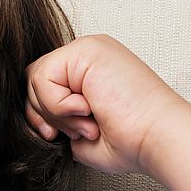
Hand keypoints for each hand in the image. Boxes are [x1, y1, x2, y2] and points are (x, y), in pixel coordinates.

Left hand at [25, 34, 185, 174]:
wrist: (158, 140)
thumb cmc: (130, 141)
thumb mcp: (78, 130)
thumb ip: (54, 117)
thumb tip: (31, 118)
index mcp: (87, 70)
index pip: (41, 85)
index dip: (40, 115)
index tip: (56, 137)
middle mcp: (87, 55)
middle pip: (33, 80)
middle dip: (43, 115)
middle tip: (75, 132)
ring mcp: (87, 49)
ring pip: (35, 79)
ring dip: (55, 113)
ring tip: (86, 124)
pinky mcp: (87, 50)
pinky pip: (44, 78)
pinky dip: (58, 105)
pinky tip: (88, 112)